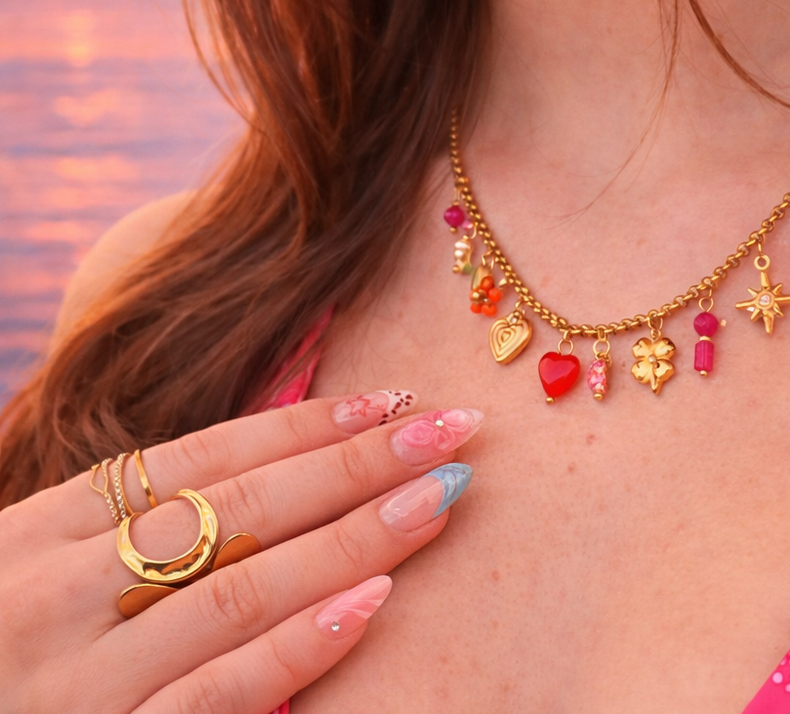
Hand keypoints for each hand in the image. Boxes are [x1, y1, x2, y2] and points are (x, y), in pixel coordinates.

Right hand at [0, 393, 482, 712]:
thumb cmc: (2, 650)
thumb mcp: (38, 569)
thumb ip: (135, 524)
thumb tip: (281, 464)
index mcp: (45, 528)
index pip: (206, 455)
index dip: (309, 424)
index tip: (393, 400)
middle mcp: (62, 590)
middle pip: (243, 506)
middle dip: (358, 462)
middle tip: (449, 429)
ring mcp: (82, 680)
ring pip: (245, 587)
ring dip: (356, 536)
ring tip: (439, 496)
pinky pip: (219, 693)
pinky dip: (299, 645)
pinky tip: (374, 601)